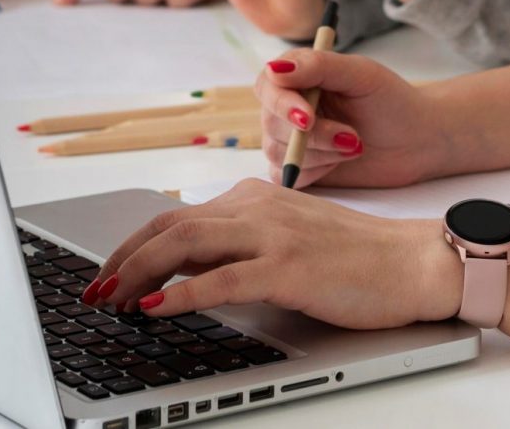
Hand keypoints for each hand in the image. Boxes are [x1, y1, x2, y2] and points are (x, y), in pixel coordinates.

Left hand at [84, 179, 460, 329]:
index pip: (177, 217)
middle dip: (122, 260)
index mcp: (255, 198)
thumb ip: (241, 245)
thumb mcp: (289, 240)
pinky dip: (180, 296)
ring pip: (185, 246)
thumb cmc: (358, 258)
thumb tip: (186, 268)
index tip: (107, 274)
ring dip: (137, 275)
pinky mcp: (289, 268)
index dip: (133, 245)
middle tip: (94, 293)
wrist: (415, 262)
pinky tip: (155, 311)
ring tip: (111, 301)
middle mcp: (257, 207)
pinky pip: (221, 280)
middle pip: (169, 227)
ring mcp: (273, 235)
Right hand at [254, 48, 449, 189]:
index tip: (308, 117)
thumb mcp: (361, 75)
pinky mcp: (302, 169)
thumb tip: (274, 67)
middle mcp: (290, 107)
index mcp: (300, 76)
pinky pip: (286, 177)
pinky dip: (314, 172)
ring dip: (320, 154)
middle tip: (352, 136)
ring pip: (279, 152)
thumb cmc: (392, 101)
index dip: (282, 104)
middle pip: (271, 123)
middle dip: (314, 135)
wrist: (418, 140)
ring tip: (355, 145)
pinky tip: (340, 162)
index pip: (268, 86)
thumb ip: (318, 66)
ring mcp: (293, 140)